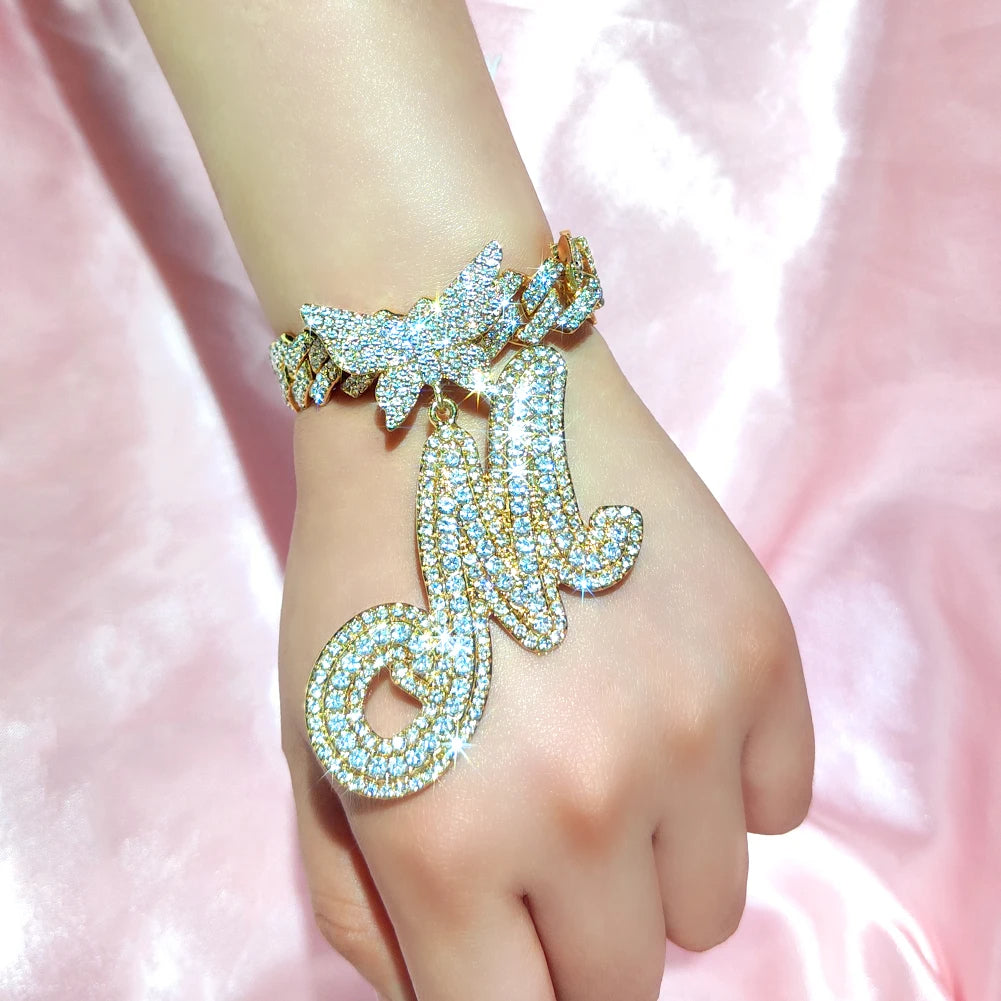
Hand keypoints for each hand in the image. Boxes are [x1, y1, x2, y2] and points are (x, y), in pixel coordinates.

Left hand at [279, 328, 813, 1000]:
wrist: (460, 403)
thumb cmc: (365, 573)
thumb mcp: (316, 746)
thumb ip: (365, 908)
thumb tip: (445, 988)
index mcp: (451, 841)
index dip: (502, 992)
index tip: (501, 946)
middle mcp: (587, 805)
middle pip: (622, 985)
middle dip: (574, 939)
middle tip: (541, 843)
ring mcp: (694, 726)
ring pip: (710, 908)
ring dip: (654, 867)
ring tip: (604, 760)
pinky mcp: (765, 656)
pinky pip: (775, 803)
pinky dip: (722, 785)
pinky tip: (663, 704)